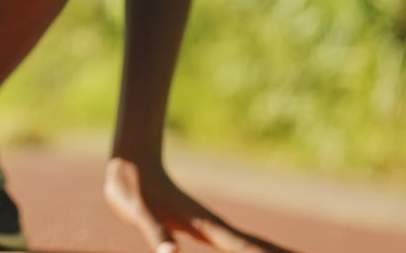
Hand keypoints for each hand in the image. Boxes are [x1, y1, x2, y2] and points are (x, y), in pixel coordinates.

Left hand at [104, 157, 301, 252]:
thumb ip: (156, 233)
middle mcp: (215, 227)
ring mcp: (213, 227)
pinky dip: (256, 251)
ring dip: (274, 252)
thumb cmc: (131, 188)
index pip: (245, 248)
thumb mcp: (138, 212)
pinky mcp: (205, 228)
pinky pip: (238, 245)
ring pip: (253, 245)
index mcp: (205, 226)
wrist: (131, 163)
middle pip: (259, 246)